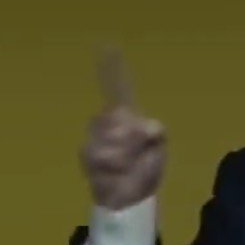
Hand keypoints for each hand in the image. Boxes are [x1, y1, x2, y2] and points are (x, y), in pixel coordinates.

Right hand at [82, 47, 165, 209]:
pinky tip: (118, 173)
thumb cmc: (143, 170)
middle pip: (118, 115)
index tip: (107, 46)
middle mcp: (107, 123)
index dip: (112, 69)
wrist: (129, 198)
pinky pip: (103, 154)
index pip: (118, 88)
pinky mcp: (86, 154)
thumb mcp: (158, 148)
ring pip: (111, 136)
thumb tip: (143, 124)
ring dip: (126, 154)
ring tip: (128, 166)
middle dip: (132, 136)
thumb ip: (152, 132)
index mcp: (126, 118)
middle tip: (139, 152)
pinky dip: (116, 165)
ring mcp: (94, 137)